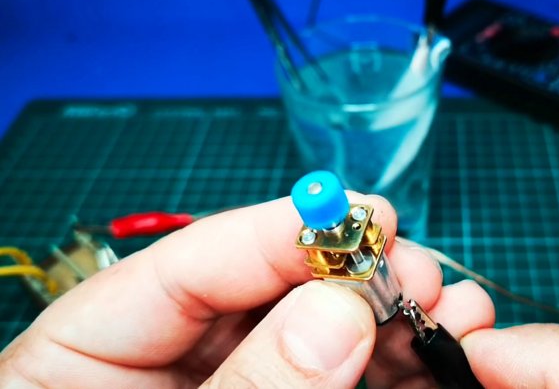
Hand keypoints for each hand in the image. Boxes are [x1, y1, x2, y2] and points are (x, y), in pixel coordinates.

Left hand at [0, 193, 494, 387]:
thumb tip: (337, 313)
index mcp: (86, 360)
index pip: (183, 269)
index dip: (276, 233)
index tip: (358, 215)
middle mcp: (164, 367)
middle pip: (261, 295)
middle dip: (349, 275)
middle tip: (415, 270)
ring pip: (314, 334)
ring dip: (386, 317)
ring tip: (444, 308)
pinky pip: (341, 381)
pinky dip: (392, 367)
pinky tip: (437, 350)